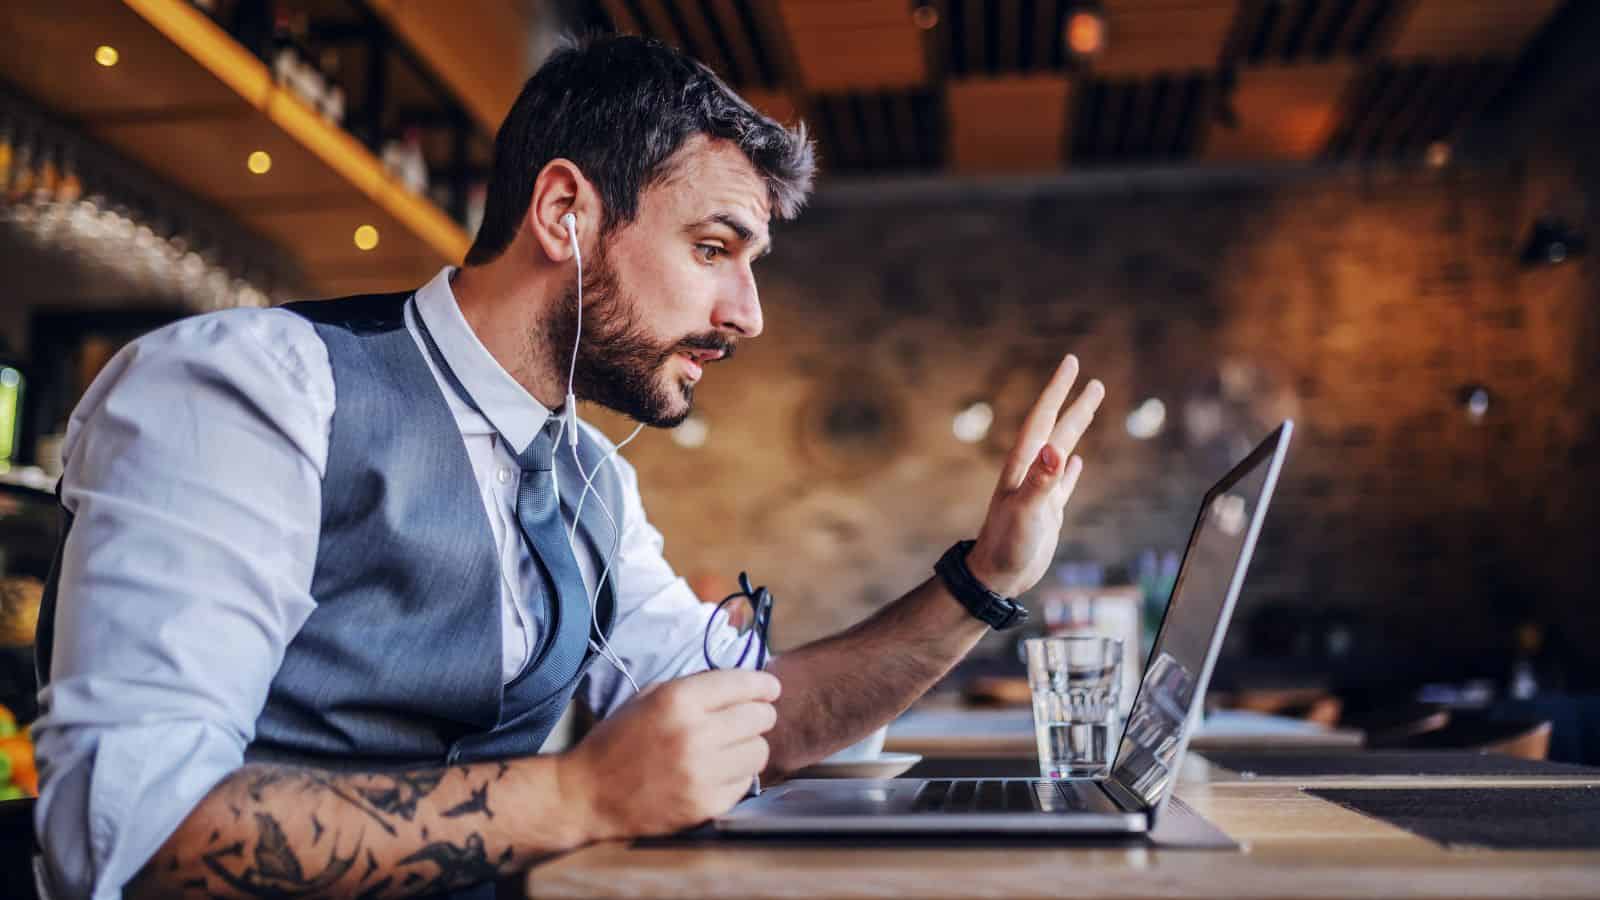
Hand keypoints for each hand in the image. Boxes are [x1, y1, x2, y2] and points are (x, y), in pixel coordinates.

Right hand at [558, 668, 780, 841]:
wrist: (587, 794)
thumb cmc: (618, 741)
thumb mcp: (650, 697)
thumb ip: (696, 687)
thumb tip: (743, 684)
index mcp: (678, 700)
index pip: (744, 684)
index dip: (763, 684)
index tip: (770, 688)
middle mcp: (694, 734)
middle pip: (760, 717)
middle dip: (758, 715)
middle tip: (748, 719)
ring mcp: (701, 773)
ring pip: (759, 751)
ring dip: (750, 747)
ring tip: (731, 748)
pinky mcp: (704, 805)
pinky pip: (745, 783)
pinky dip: (736, 776)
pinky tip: (716, 772)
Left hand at [967, 354, 1103, 597]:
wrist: (996, 577)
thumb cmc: (1006, 545)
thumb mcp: (1025, 512)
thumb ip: (1041, 481)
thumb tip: (1058, 451)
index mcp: (1022, 466)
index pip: (1043, 419)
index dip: (1057, 390)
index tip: (1072, 363)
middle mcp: (1031, 474)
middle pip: (1056, 429)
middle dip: (1073, 402)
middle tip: (1092, 378)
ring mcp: (1040, 492)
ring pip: (1063, 450)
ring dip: (1077, 427)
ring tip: (1091, 405)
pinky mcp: (1047, 512)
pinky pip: (1063, 484)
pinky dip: (1071, 471)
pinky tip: (1078, 461)